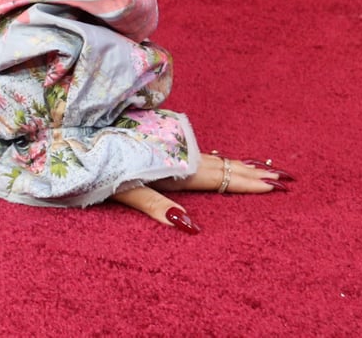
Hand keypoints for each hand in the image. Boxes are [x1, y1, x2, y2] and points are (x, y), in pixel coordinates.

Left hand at [112, 153, 290, 233]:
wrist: (75, 134)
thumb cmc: (98, 166)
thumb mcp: (126, 190)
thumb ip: (158, 207)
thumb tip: (192, 228)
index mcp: (173, 168)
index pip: (220, 179)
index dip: (249, 183)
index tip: (277, 186)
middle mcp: (176, 155)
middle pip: (223, 166)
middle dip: (253, 173)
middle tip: (286, 178)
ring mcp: (168, 145)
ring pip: (212, 157)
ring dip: (238, 164)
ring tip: (263, 168)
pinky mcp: (158, 141)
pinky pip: (196, 151)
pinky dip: (216, 157)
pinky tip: (219, 157)